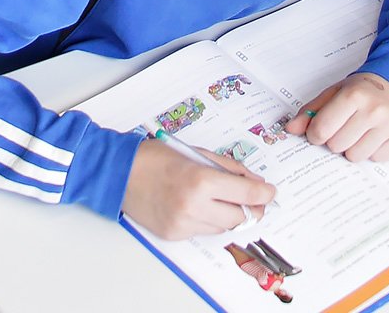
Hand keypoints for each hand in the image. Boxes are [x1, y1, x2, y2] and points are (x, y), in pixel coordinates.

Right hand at [123, 140, 276, 240]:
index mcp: (201, 181)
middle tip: (251, 199)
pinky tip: (195, 206)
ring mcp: (182, 224)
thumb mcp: (197, 154)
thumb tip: (254, 182)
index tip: (269, 192)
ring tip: (217, 199)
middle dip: (250, 209)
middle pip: (240, 218)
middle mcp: (193, 207)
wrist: (119, 173)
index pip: (247, 194)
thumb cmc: (155, 158)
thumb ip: (229, 168)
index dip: (264, 194)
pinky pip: (202, 232)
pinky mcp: (173, 234)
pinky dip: (206, 221)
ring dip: (227, 215)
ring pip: (222, 228)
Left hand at [284, 72, 388, 161]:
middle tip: (344, 127)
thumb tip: (291, 129)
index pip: (321, 130)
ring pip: (355, 156)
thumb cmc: (363, 89)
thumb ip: (311, 111)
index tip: (320, 129)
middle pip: (336, 146)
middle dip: (335, 140)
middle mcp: (374, 110)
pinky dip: (371, 151)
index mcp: (354, 95)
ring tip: (359, 131)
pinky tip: (374, 135)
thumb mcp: (334, 92)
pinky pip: (375, 159)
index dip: (315, 134)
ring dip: (352, 148)